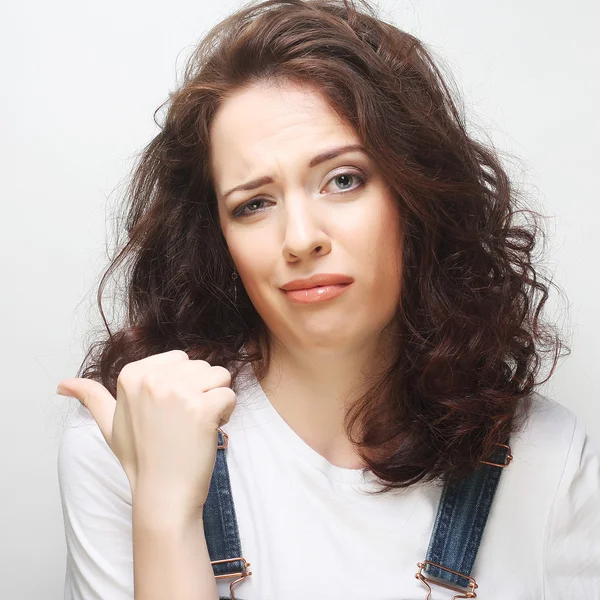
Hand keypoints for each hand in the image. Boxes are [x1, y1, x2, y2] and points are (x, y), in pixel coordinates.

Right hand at [56, 350, 236, 521]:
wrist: (162, 494)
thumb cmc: (140, 458)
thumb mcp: (109, 424)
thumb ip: (90, 397)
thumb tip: (62, 385)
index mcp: (131, 375)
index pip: (180, 359)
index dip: (183, 385)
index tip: (169, 412)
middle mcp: (152, 378)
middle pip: (202, 365)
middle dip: (202, 390)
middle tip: (183, 422)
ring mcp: (177, 392)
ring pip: (220, 375)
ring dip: (216, 399)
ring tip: (196, 424)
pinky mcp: (201, 407)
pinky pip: (229, 394)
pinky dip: (226, 413)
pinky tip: (209, 431)